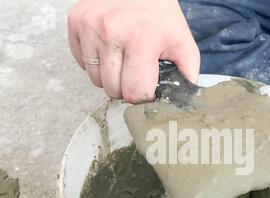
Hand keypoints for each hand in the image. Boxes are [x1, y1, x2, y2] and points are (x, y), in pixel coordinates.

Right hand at [68, 0, 199, 102]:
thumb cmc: (161, 18)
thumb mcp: (183, 44)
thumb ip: (187, 75)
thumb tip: (180, 102)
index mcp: (141, 40)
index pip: (134, 93)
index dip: (143, 96)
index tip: (148, 87)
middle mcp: (111, 32)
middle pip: (112, 90)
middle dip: (126, 88)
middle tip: (135, 73)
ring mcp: (90, 26)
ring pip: (95, 80)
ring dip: (110, 77)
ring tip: (122, 60)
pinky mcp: (76, 22)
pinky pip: (82, 64)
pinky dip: (96, 64)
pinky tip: (109, 50)